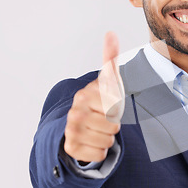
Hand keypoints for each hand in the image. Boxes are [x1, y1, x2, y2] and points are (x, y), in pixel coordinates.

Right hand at [63, 31, 124, 162]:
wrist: (82, 123)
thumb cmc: (100, 102)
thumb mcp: (108, 81)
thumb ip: (110, 59)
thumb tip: (111, 33)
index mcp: (85, 95)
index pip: (116, 110)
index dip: (117, 109)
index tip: (108, 105)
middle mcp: (74, 113)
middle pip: (113, 128)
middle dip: (113, 125)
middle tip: (103, 119)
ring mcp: (70, 130)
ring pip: (108, 142)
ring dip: (107, 138)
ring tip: (98, 129)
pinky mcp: (70, 148)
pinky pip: (100, 154)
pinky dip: (99, 150)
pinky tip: (92, 141)